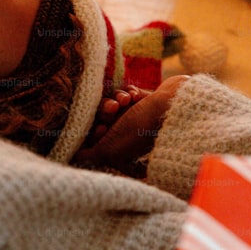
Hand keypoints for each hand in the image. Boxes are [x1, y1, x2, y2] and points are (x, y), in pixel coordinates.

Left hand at [73, 76, 189, 177]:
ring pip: (113, 103)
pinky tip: (135, 95)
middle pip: (103, 119)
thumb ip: (90, 155)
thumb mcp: (110, 149)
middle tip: (113, 109)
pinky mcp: (146, 101)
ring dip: (115, 99)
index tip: (100, 128)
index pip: (96, 139)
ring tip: (124, 101)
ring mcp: (138, 118)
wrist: (178, 105)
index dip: (93, 130)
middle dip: (104, 111)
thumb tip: (72, 156)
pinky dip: (128, 92)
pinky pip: (126, 92)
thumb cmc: (142, 129)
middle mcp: (128, 135)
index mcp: (121, 150)